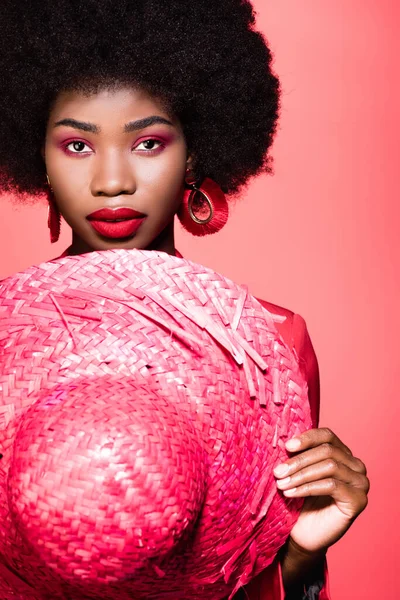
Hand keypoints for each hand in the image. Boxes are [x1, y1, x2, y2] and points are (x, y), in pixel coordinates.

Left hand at [273, 427, 369, 554]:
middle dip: (299, 461)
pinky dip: (308, 487)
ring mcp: (360, 483)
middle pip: (327, 451)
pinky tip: (291, 493)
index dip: (307, 438)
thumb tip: (285, 441)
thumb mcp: (298, 473)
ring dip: (301, 474)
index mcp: (343, 454)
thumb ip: (298, 456)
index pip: (327, 436)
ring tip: (282, 483)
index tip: (287, 446)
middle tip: (278, 472)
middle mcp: (356, 466)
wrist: (303, 535)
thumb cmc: (300, 501)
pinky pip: (331, 485)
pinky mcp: (358, 500)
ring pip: (329, 466)